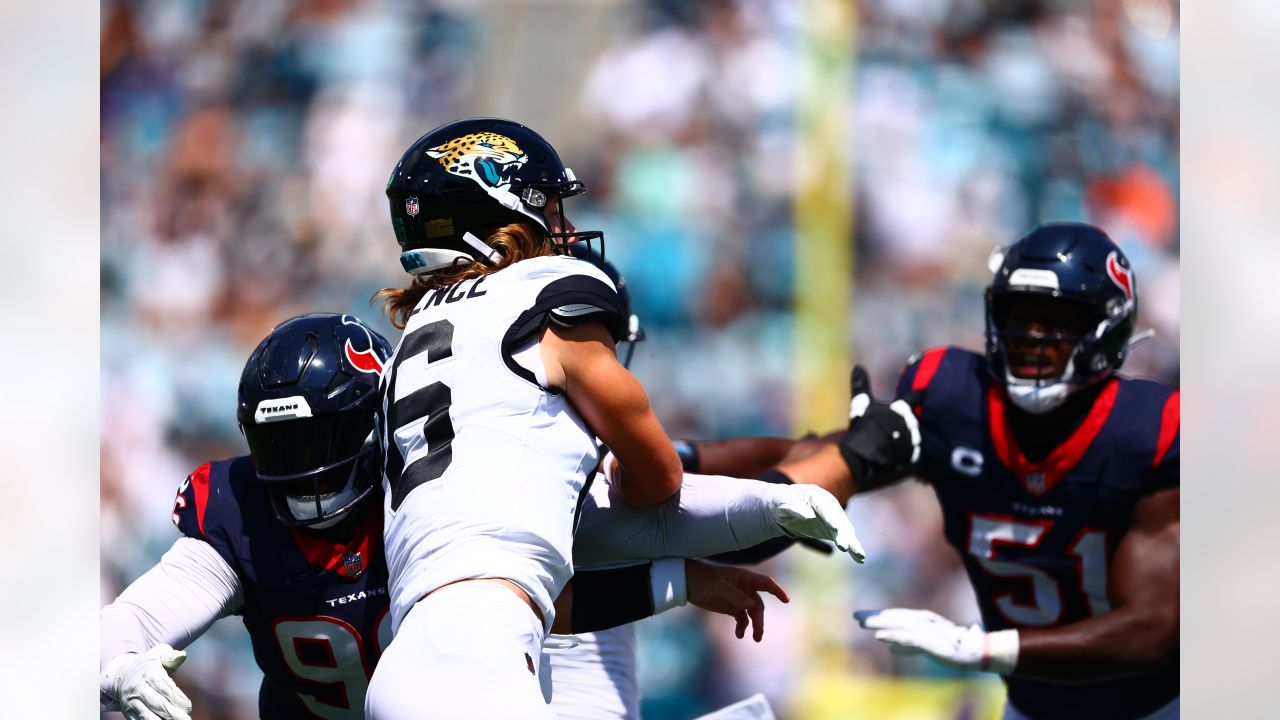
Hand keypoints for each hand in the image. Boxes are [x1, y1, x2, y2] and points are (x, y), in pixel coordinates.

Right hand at [100, 644, 193, 719]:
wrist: (123, 673)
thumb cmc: (149, 663)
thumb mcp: (159, 653)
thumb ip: (171, 655)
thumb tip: (182, 655)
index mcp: (148, 673)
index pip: (166, 688)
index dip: (178, 699)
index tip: (189, 707)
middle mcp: (138, 688)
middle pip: (157, 703)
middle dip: (173, 713)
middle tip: (186, 719)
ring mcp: (131, 700)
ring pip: (146, 714)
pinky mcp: (127, 711)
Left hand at [686, 560, 788, 641]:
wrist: (687, 583)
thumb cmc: (703, 578)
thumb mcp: (717, 585)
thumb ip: (734, 595)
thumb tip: (752, 605)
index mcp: (744, 578)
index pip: (765, 583)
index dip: (777, 591)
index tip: (786, 600)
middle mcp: (744, 588)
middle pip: (759, 605)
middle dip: (759, 620)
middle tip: (758, 634)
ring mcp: (738, 599)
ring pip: (752, 613)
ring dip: (754, 626)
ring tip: (753, 638)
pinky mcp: (731, 608)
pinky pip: (742, 619)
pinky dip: (742, 627)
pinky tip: (739, 634)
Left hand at [770, 484, 865, 562]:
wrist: (784, 507)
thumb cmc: (781, 503)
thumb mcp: (782, 502)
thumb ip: (793, 507)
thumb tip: (808, 514)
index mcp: (815, 494)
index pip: (824, 506)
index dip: (830, 517)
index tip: (834, 528)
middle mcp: (828, 504)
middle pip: (837, 519)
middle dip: (842, 532)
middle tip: (844, 546)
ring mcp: (833, 516)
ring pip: (845, 529)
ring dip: (851, 542)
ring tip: (858, 555)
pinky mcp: (833, 528)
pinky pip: (844, 538)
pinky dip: (852, 547)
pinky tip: (859, 558)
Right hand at [837, 365, 922, 484]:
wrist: (865, 453)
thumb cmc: (864, 426)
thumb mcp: (861, 404)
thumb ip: (861, 385)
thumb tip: (858, 367)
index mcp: (901, 410)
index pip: (914, 398)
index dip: (919, 394)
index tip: (925, 391)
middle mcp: (911, 424)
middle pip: (911, 421)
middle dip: (906, 422)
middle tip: (897, 425)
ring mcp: (913, 441)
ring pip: (913, 437)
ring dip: (906, 437)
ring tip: (894, 441)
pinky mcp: (912, 457)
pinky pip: (912, 453)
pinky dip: (906, 452)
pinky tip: (895, 453)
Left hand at [854, 608, 1017, 673]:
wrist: (974, 650)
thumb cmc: (951, 646)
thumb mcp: (925, 644)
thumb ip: (907, 645)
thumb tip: (889, 647)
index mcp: (920, 622)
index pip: (894, 617)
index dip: (877, 616)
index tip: (859, 616)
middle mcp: (921, 621)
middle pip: (893, 618)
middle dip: (874, 617)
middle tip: (855, 616)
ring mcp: (926, 630)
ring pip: (899, 625)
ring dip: (880, 623)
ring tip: (862, 623)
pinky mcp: (930, 641)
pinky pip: (909, 638)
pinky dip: (894, 636)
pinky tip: (881, 636)